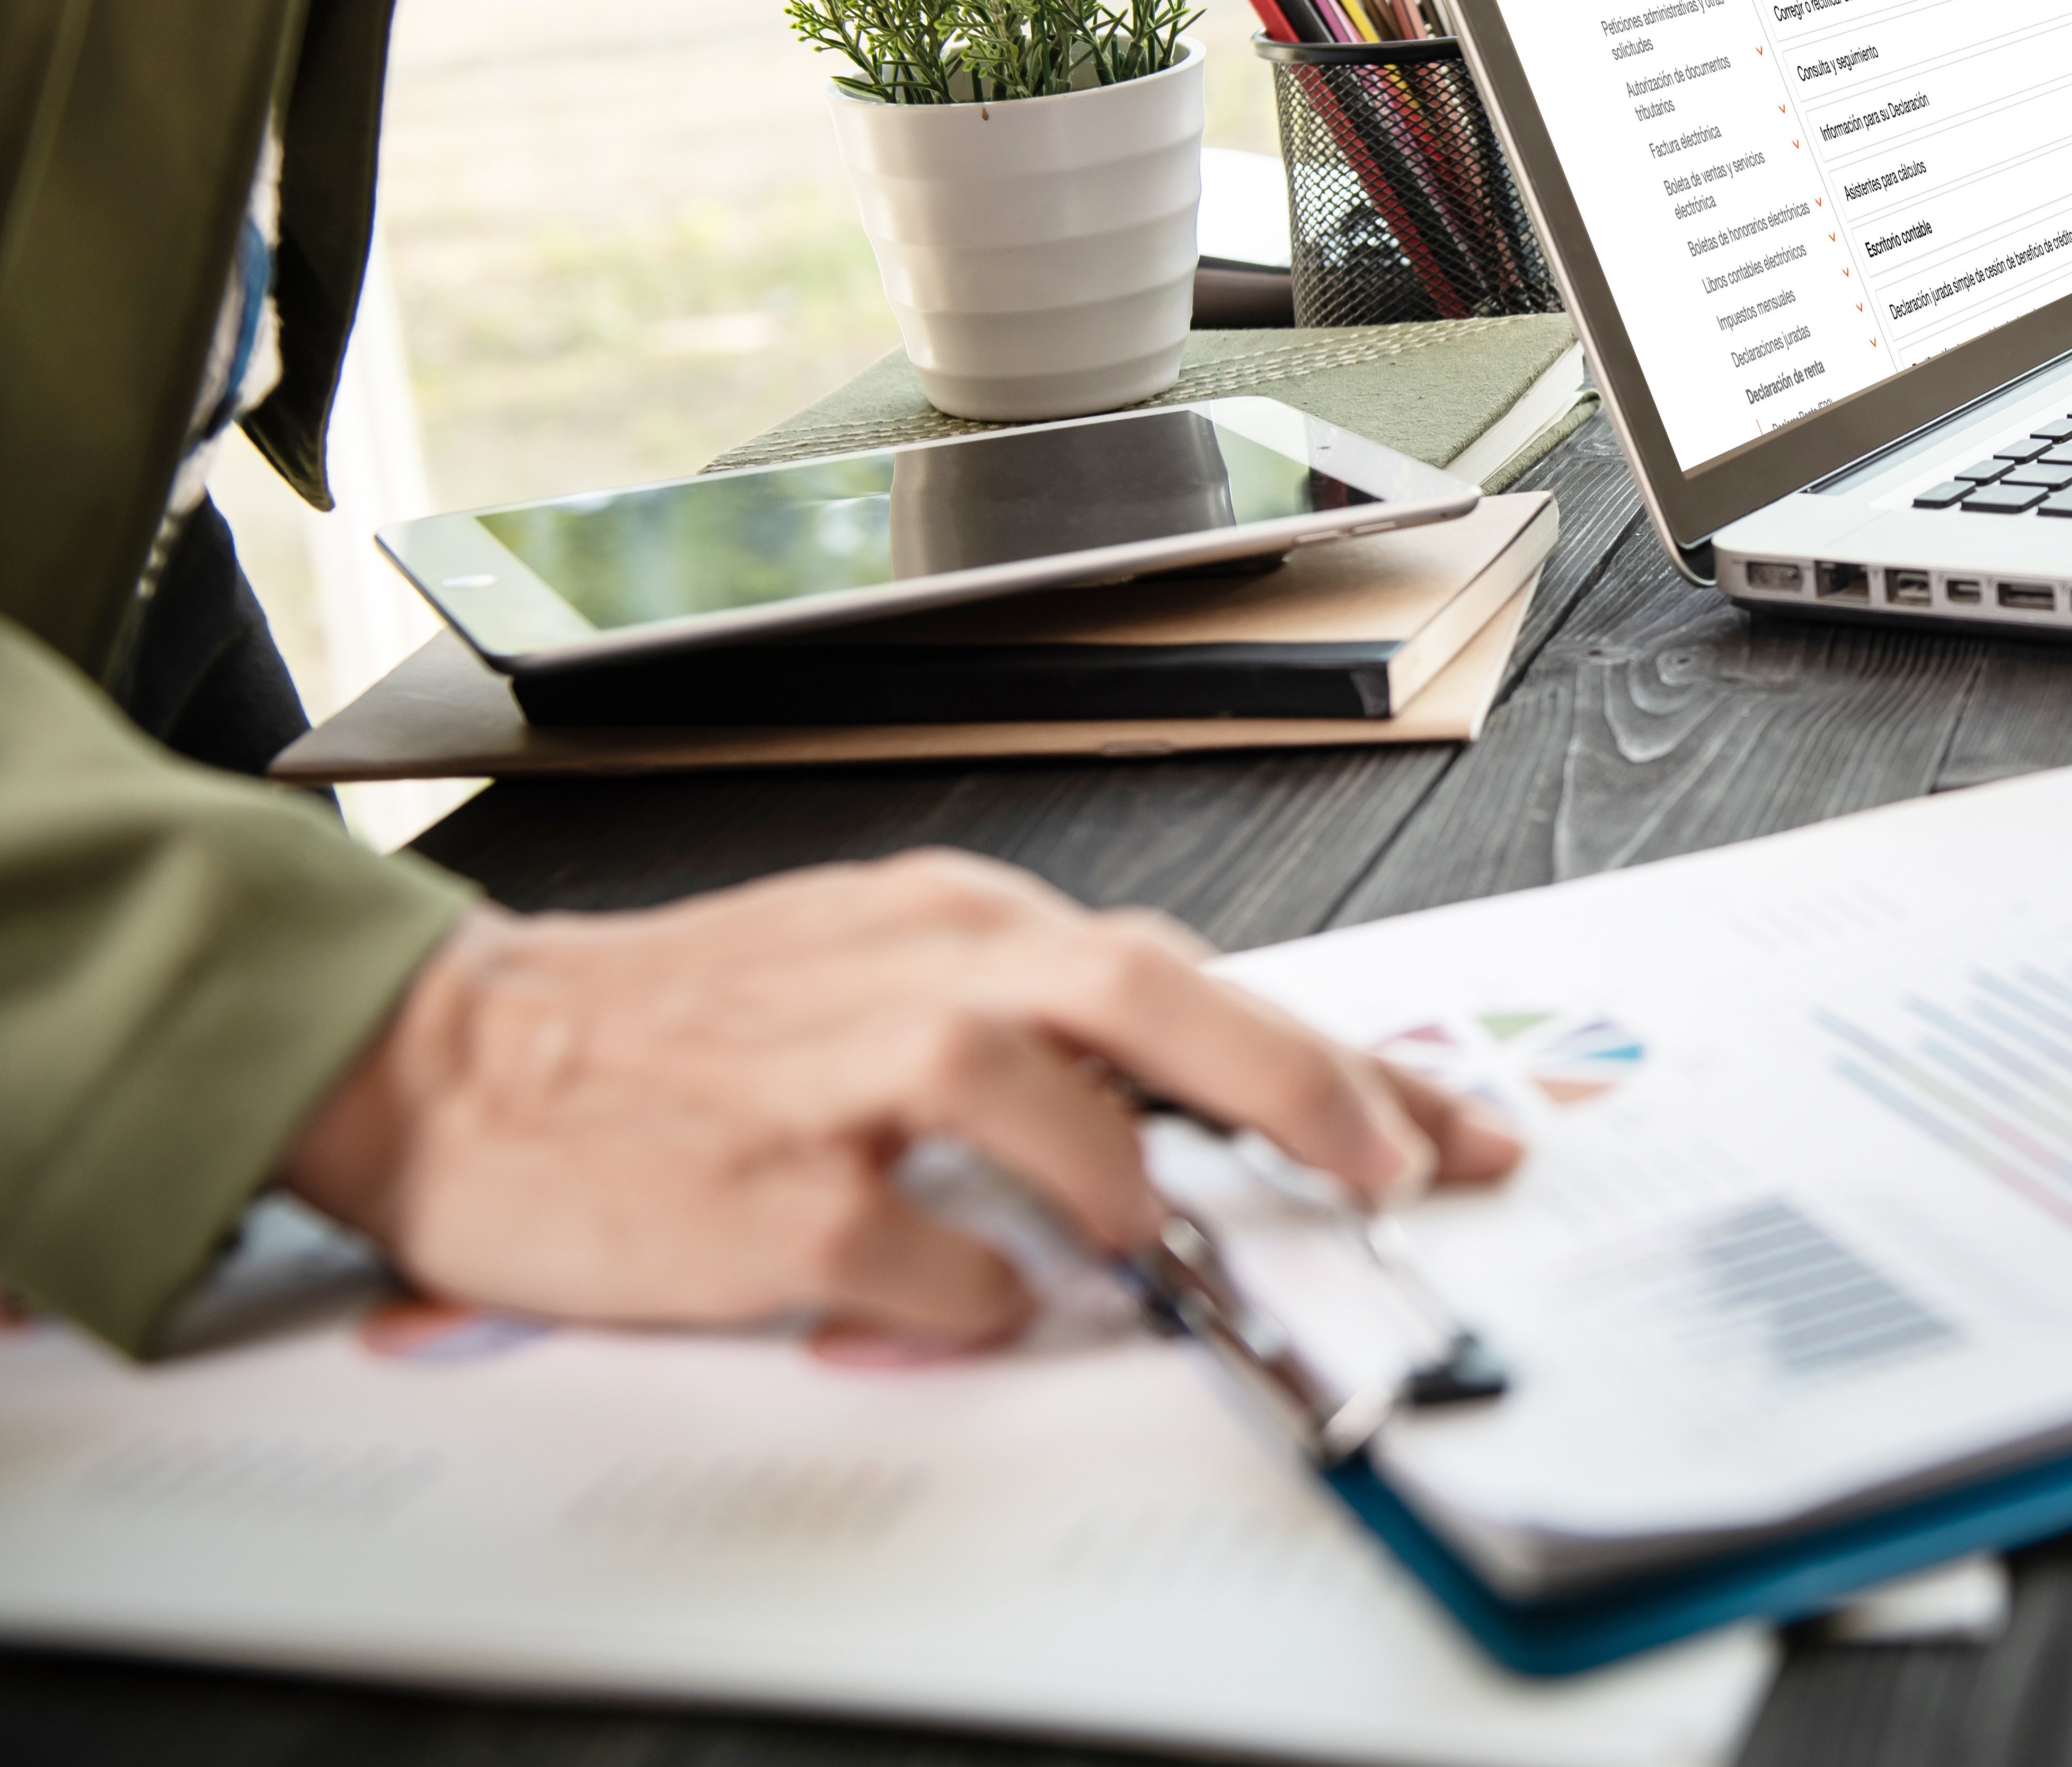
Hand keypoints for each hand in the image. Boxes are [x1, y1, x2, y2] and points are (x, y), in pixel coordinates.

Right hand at [279, 851, 1518, 1343]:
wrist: (470, 1055)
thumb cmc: (693, 1025)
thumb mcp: (890, 974)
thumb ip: (1044, 1031)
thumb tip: (1209, 1111)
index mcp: (961, 923)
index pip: (1192, 981)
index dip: (1339, 1060)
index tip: (1447, 1128)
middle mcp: (918, 975)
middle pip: (1146, 992)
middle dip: (1297, 1082)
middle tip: (1390, 1169)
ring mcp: (835, 1079)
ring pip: (1035, 1094)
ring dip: (1123, 1181)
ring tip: (1152, 1245)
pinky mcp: (764, 1192)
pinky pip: (910, 1251)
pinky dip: (968, 1291)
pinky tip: (977, 1302)